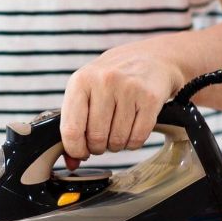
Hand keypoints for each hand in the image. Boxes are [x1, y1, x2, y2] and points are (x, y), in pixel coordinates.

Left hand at [60, 42, 183, 163]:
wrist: (149, 58)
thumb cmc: (110, 79)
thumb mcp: (85, 91)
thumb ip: (73, 123)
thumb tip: (71, 162)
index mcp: (80, 81)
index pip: (71, 129)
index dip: (75, 149)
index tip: (80, 152)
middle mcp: (104, 82)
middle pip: (96, 138)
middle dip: (97, 147)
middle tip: (101, 139)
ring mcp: (128, 89)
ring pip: (117, 140)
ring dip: (116, 145)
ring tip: (116, 131)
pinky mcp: (150, 98)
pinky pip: (137, 138)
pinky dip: (133, 143)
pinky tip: (131, 130)